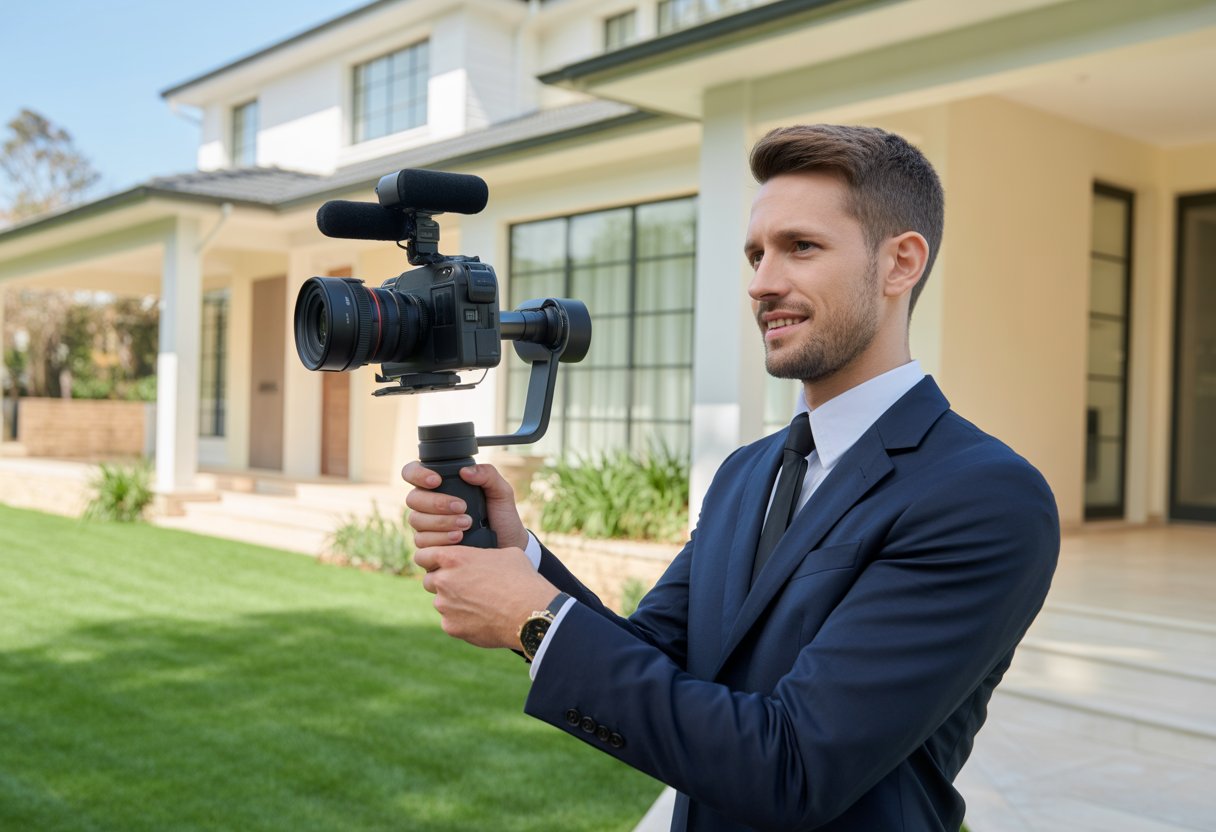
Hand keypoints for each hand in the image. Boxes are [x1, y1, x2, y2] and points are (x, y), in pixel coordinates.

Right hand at [402, 461, 528, 550]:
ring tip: (466, 524)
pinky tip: (459, 538)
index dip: (417, 474)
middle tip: (462, 507)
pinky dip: (441, 539)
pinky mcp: (428, 548)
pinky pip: (422, 542)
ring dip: (441, 521)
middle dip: (436, 502)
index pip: (412, 472)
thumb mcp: (501, 493)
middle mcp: (428, 505)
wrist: (507, 547)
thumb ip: (488, 475)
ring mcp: (426, 527)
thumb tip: (465, 471)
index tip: (437, 481)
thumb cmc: (502, 518)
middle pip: (413, 499)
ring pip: (416, 520)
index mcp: (441, 486)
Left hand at [415, 544, 557, 648]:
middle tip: (465, 586)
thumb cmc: (521, 579)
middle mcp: (444, 581)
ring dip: (454, 603)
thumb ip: (482, 556)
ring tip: (481, 604)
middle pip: (429, 581)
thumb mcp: (504, 554)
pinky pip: (451, 622)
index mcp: (453, 558)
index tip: (440, 564)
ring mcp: (445, 607)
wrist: (530, 613)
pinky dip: (463, 621)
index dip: (431, 560)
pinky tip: (484, 619)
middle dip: (442, 583)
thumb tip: (482, 560)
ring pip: (442, 603)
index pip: (423, 555)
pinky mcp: (452, 628)